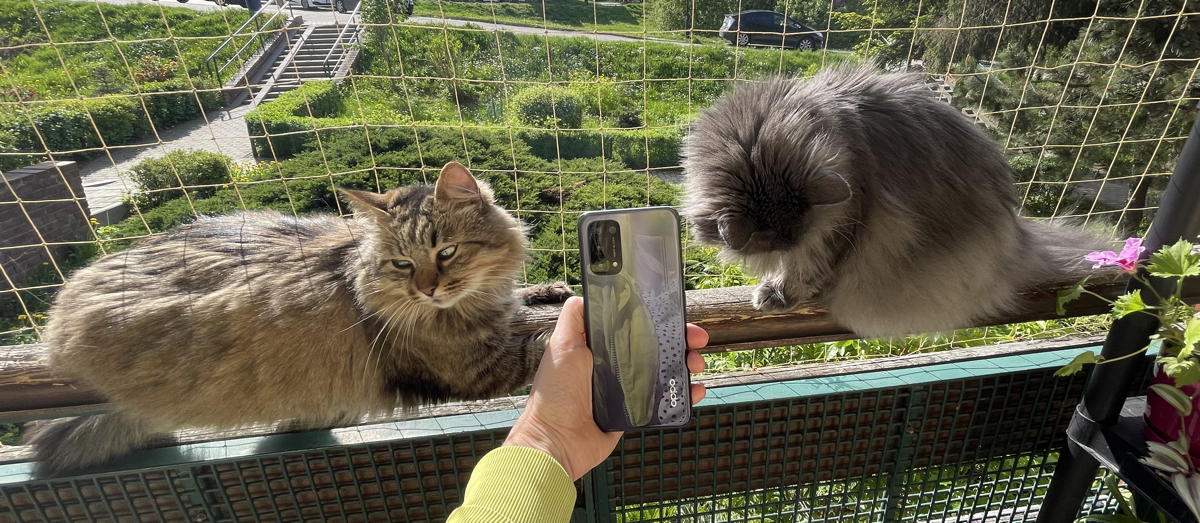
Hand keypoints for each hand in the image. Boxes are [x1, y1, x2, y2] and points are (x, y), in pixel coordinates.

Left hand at [504, 296, 708, 480]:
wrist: (557, 441)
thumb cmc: (555, 394)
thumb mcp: (562, 347)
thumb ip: (574, 319)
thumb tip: (586, 294)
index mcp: (600, 348)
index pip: (635, 328)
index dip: (657, 320)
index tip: (676, 316)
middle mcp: (615, 366)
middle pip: (656, 348)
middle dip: (680, 341)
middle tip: (697, 339)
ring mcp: (627, 390)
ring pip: (665, 372)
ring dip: (686, 365)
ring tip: (697, 364)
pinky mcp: (636, 412)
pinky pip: (664, 401)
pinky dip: (683, 394)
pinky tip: (695, 390)